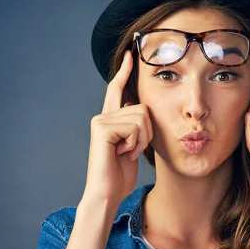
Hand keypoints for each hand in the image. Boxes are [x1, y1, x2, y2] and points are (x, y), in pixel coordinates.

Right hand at [82, 50, 153, 206]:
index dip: (124, 71)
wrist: (107, 193)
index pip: (117, 89)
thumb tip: (143, 110)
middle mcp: (103, 116)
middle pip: (144, 107)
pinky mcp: (101, 128)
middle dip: (149, 132)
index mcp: (110, 119)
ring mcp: (101, 121)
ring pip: (142, 117)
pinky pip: (134, 126)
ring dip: (142, 140)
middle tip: (134, 151)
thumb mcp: (134, 146)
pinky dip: (136, 143)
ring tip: (127, 153)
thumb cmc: (121, 175)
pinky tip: (123, 154)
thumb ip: (136, 127)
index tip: (130, 55)